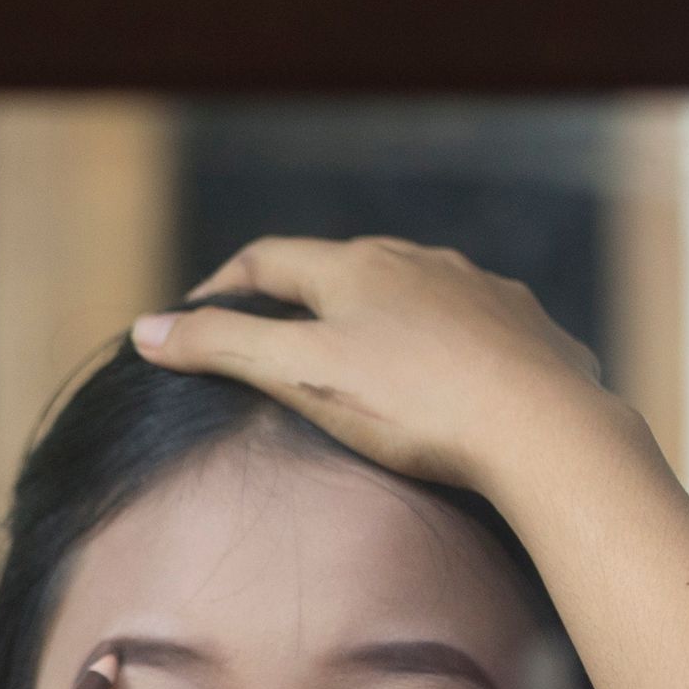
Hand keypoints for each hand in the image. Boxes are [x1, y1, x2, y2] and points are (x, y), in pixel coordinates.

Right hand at [133, 236, 633, 495]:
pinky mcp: (526, 328)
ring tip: (359, 366)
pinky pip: (469, 328)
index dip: (220, 288)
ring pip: (411, 295)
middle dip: (299, 303)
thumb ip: (222, 347)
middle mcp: (420, 261)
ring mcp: (480, 290)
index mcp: (356, 266)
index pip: (267, 260)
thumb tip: (145, 329)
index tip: (192, 322)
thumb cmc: (414, 403)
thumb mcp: (300, 375)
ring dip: (374, 320)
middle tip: (270, 345)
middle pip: (340, 271)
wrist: (542, 429)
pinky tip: (441, 383)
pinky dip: (438, 347)